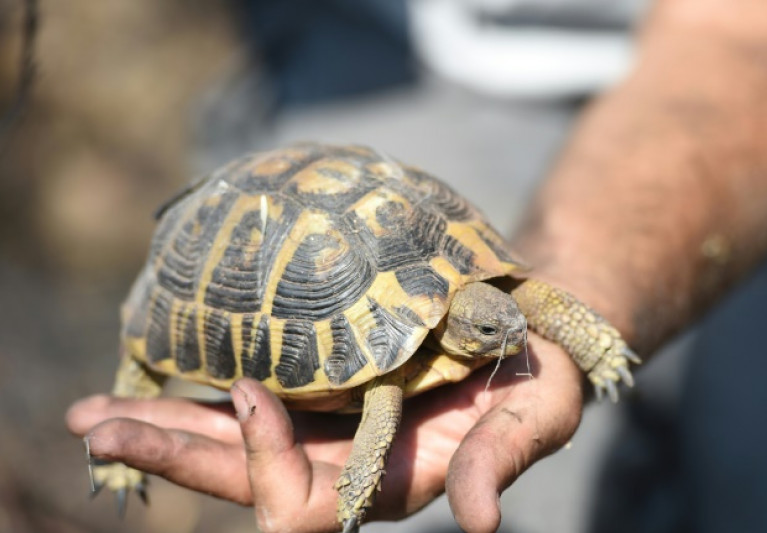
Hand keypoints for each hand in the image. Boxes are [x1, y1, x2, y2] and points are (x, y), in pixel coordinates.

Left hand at [66, 334, 584, 532]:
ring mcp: (327, 429)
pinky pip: (252, 401)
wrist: (527, 335)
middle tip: (95, 427)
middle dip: (171, 456)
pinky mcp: (324, 391)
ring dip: (166, 429)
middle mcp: (345, 466)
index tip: (249, 388)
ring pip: (233, 443)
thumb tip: (479, 526)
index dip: (266, 459)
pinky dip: (201, 396)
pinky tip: (155, 380)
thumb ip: (499, 463)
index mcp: (391, 483)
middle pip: (244, 480)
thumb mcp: (535, 417)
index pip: (303, 505)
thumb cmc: (540, 379)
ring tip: (96, 414)